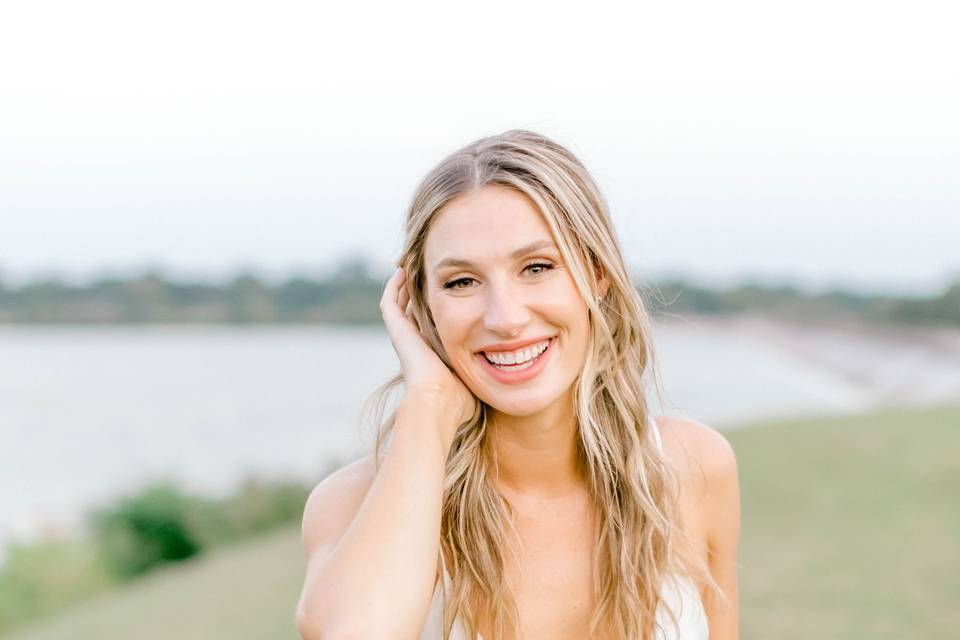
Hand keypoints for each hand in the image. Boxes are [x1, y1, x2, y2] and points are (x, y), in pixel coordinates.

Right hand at [380, 267, 477, 429]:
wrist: (439, 400)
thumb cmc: (461, 397)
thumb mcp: (476, 376)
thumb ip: (485, 368)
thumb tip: (513, 367)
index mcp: (432, 353)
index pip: (432, 323)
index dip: (439, 307)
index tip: (451, 291)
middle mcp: (415, 343)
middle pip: (414, 310)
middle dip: (422, 292)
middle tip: (430, 273)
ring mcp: (403, 337)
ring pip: (399, 304)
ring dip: (406, 285)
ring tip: (414, 266)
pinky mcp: (397, 331)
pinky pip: (389, 302)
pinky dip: (394, 286)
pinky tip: (402, 271)